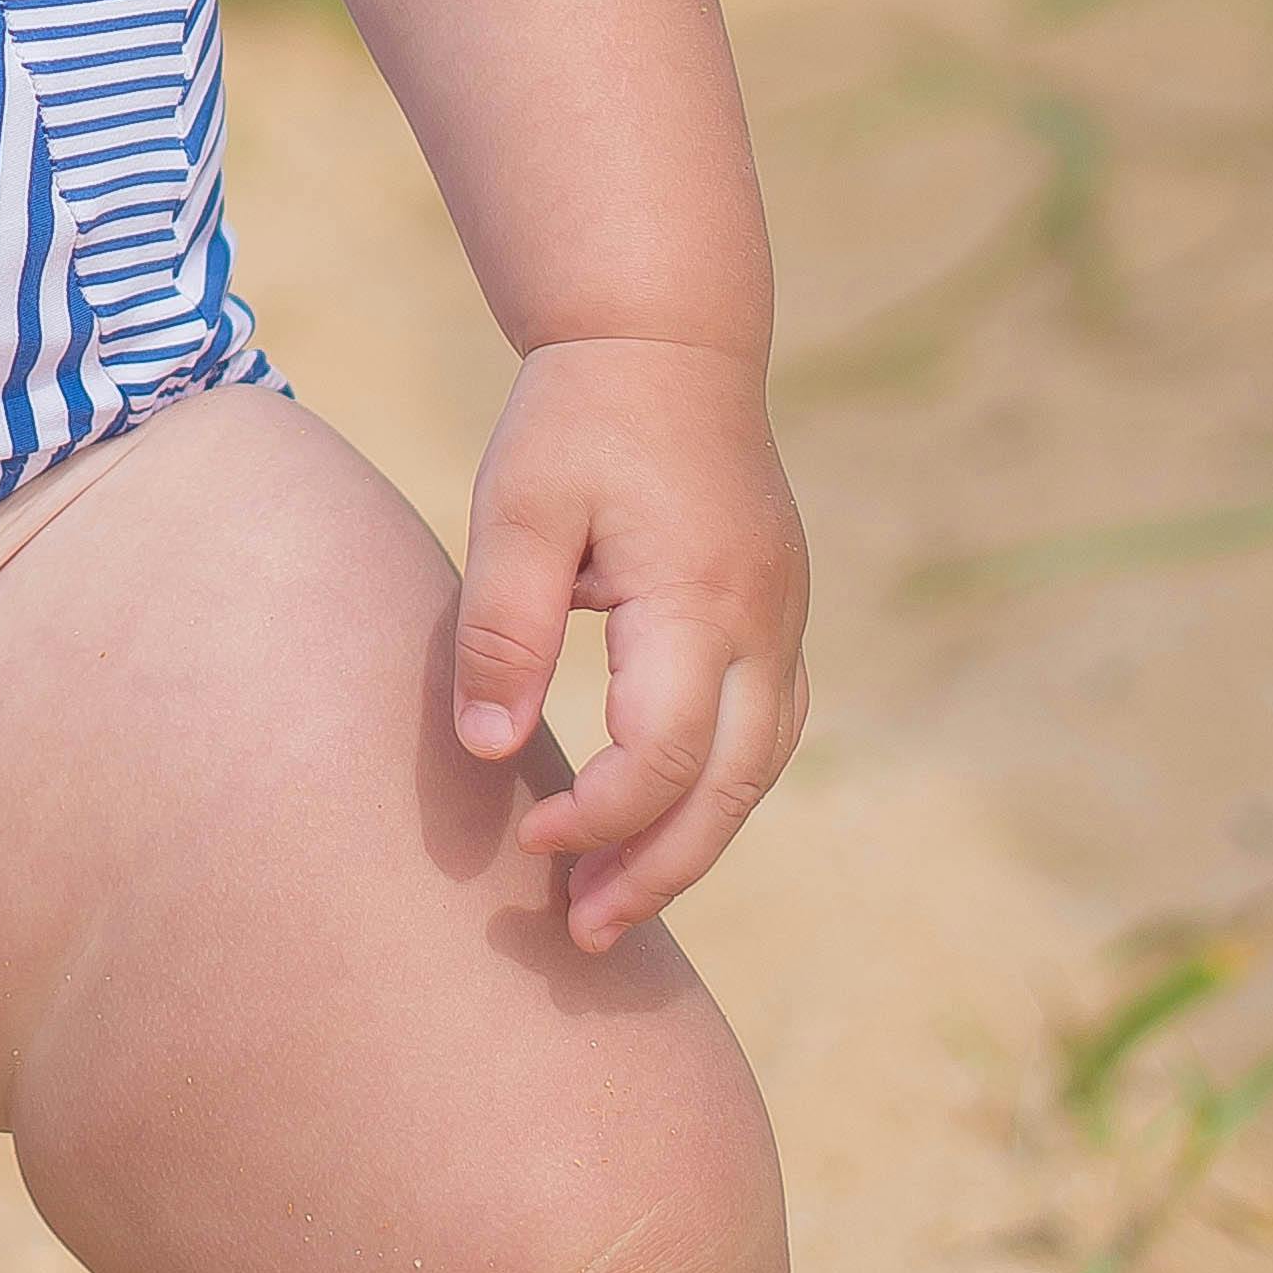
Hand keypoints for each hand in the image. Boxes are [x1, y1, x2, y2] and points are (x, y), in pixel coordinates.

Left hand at [449, 337, 809, 953]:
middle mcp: (762, 623)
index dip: (598, 817)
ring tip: (615, 903)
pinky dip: (720, 788)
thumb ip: (503, 629)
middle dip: (656, 871)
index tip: (528, 838)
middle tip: (580, 934)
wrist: (667, 337)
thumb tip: (487, 753)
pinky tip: (665, 818)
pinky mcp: (779, 613)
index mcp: (697, 600)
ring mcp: (785, 620)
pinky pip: (768, 730)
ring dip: (693, 842)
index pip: (661, 755)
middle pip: (729, 789)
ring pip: (760, 770)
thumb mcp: (520, 509)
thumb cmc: (578, 419)